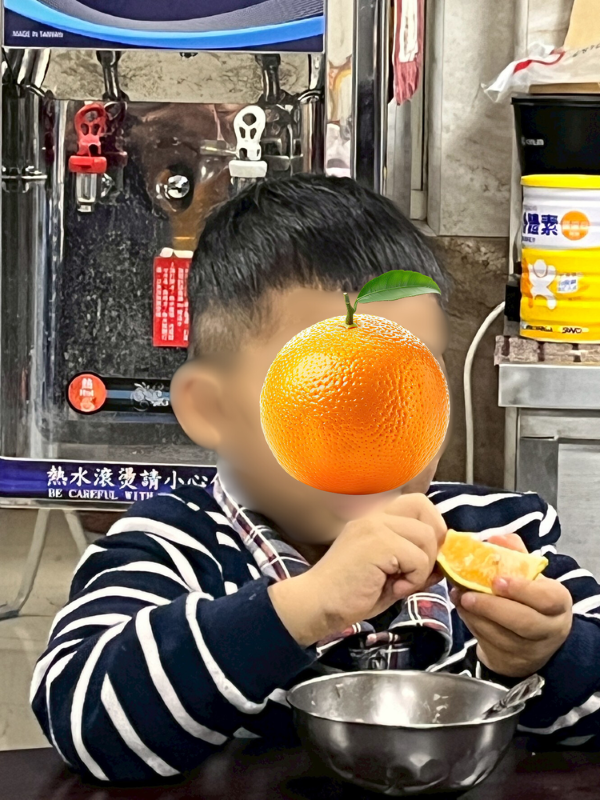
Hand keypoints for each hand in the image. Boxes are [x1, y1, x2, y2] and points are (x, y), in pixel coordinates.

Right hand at [269, 494, 446, 646]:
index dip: (431, 528)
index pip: (418, 503)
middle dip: (434, 539)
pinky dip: (414, 580)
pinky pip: (418, 559)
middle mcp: (374, 515)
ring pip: (426, 537)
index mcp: (374, 518)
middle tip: (421, 567)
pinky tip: (393, 589)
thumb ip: (414, 563)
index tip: (424, 559)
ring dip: (423, 567)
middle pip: (424, 507)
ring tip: (400, 583)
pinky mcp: (378, 542)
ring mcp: (375, 526)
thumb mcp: (389, 574)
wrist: (316, 604)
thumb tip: (443, 563)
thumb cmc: (349, 593)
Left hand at [451, 534, 572, 676]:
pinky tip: (461, 607)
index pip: (546, 598)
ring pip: (501, 635)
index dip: (522, 589)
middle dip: (492, 607)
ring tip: (458, 595)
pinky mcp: (510, 661)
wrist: (533, 640)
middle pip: (523, 622)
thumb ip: (516, 555)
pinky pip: (487, 643)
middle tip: (467, 592)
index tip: (497, 579)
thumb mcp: (530, 576)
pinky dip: (471, 623)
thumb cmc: (531, 599)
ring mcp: (529, 649)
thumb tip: (497, 537)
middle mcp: (548, 629)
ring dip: (474, 615)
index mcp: (557, 603)